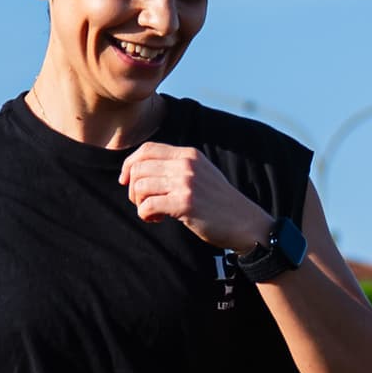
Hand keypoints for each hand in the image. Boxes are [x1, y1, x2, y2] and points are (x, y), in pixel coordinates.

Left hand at [121, 143, 269, 251]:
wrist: (245, 223)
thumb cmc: (219, 204)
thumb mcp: (201, 175)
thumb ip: (177, 168)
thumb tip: (140, 170)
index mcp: (189, 154)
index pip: (147, 149)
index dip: (129, 164)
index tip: (125, 181)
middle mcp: (186, 164)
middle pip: (139, 168)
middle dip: (133, 188)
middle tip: (143, 203)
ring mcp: (186, 183)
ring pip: (140, 186)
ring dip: (139, 203)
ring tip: (153, 213)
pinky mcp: (185, 203)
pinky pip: (147, 206)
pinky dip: (146, 215)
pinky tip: (157, 220)